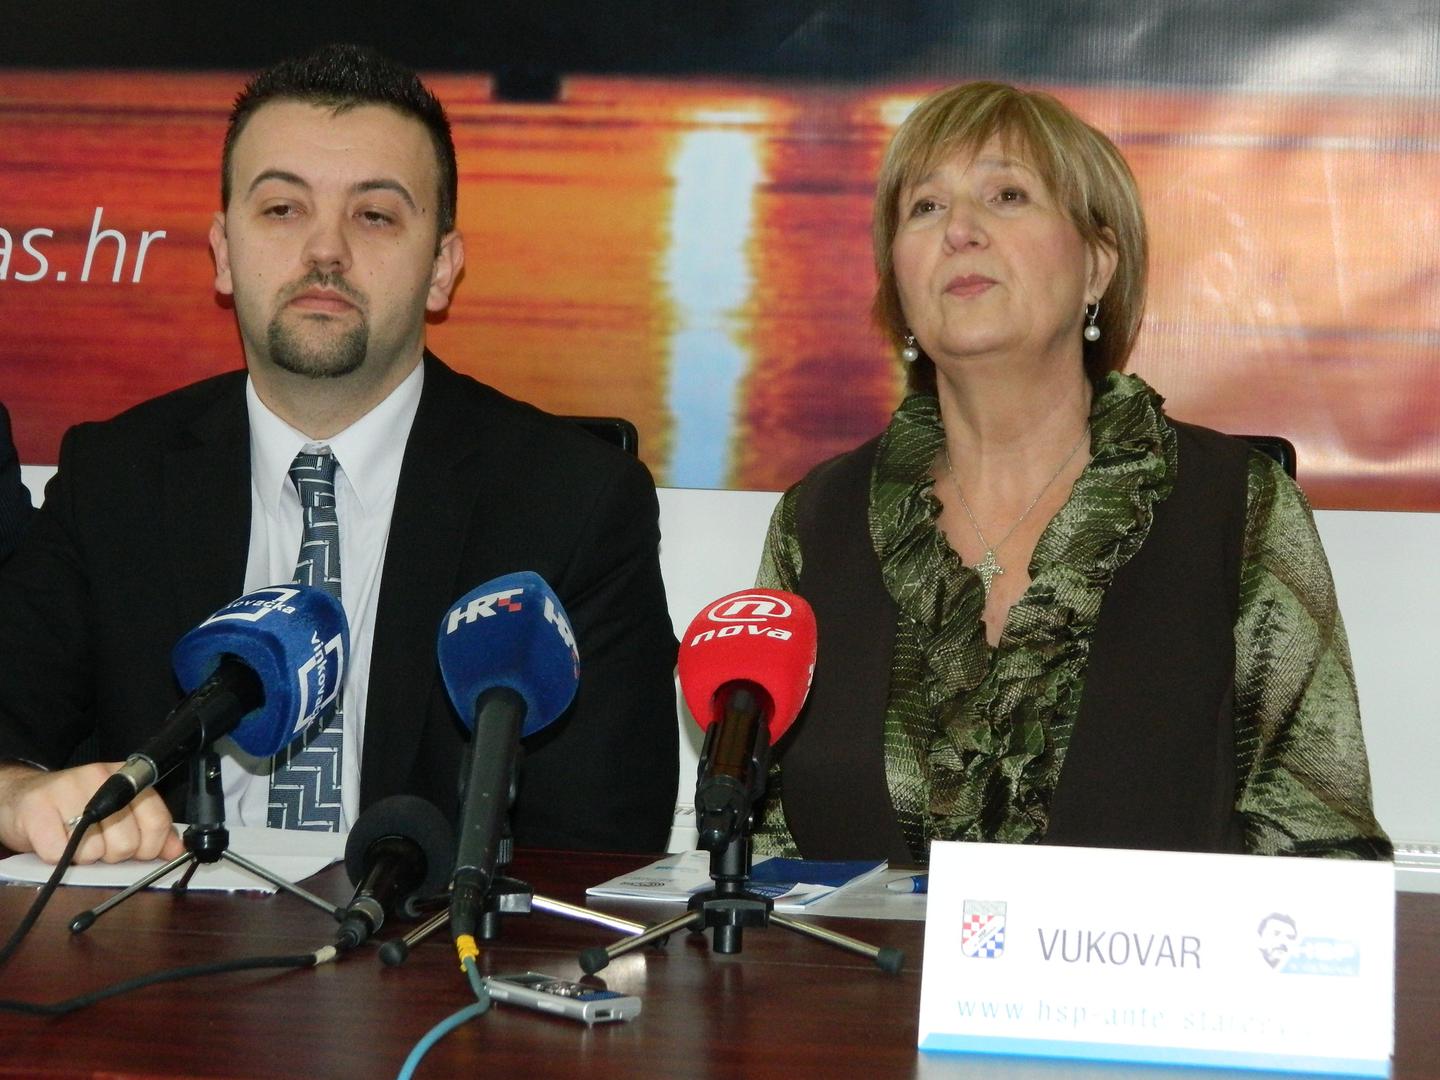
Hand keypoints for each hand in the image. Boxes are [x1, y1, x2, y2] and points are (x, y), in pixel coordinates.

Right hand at [0, 762, 183, 864]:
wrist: (20, 797)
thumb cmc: (73, 808)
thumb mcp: (117, 811)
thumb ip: (149, 829)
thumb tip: (175, 850)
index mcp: (128, 778)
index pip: (157, 821)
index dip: (151, 847)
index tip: (139, 853)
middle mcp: (100, 777)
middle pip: (127, 842)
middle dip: (113, 854)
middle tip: (98, 843)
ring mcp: (68, 790)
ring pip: (94, 851)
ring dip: (84, 857)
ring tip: (75, 840)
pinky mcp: (38, 809)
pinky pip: (60, 854)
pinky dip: (57, 858)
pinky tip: (55, 842)